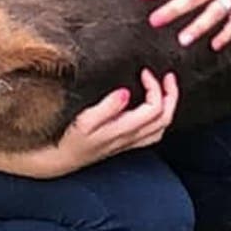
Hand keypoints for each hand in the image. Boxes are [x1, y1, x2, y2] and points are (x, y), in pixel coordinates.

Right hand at [16, 69, 177, 178]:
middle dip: (171, 95)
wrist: (59, 159)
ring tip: (165, 88)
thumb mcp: (83, 122)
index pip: (155, 109)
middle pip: (165, 119)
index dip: (156, 87)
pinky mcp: (124, 143)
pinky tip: (151, 106)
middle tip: (167, 76)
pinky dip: (159, 117)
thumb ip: (106, 108)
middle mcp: (131, 138)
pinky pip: (152, 133)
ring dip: (168, 106)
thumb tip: (125, 92)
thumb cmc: (68, 140)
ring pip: (161, 127)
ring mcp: (129, 142)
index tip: (144, 72)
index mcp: (123, 130)